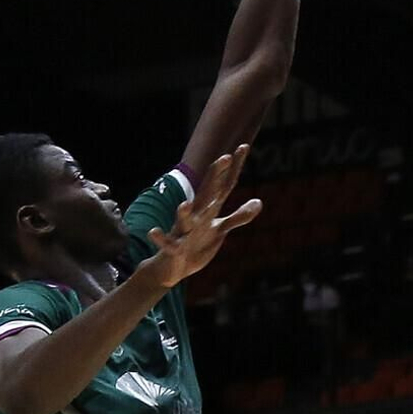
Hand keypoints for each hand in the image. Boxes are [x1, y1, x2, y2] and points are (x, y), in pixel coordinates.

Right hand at [146, 148, 260, 284]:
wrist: (172, 267)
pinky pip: (167, 244)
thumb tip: (259, 202)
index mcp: (208, 210)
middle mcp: (195, 216)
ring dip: (183, 212)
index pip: (225, 185)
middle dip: (215, 178)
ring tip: (185, 204)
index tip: (244, 146)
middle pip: (206, 195)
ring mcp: (183, 232)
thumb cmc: (196, 245)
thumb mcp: (219, 229)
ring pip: (184, 220)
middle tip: (225, 158)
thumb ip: (239, 216)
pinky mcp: (173, 249)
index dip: (235, 167)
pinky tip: (153, 232)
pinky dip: (160, 238)